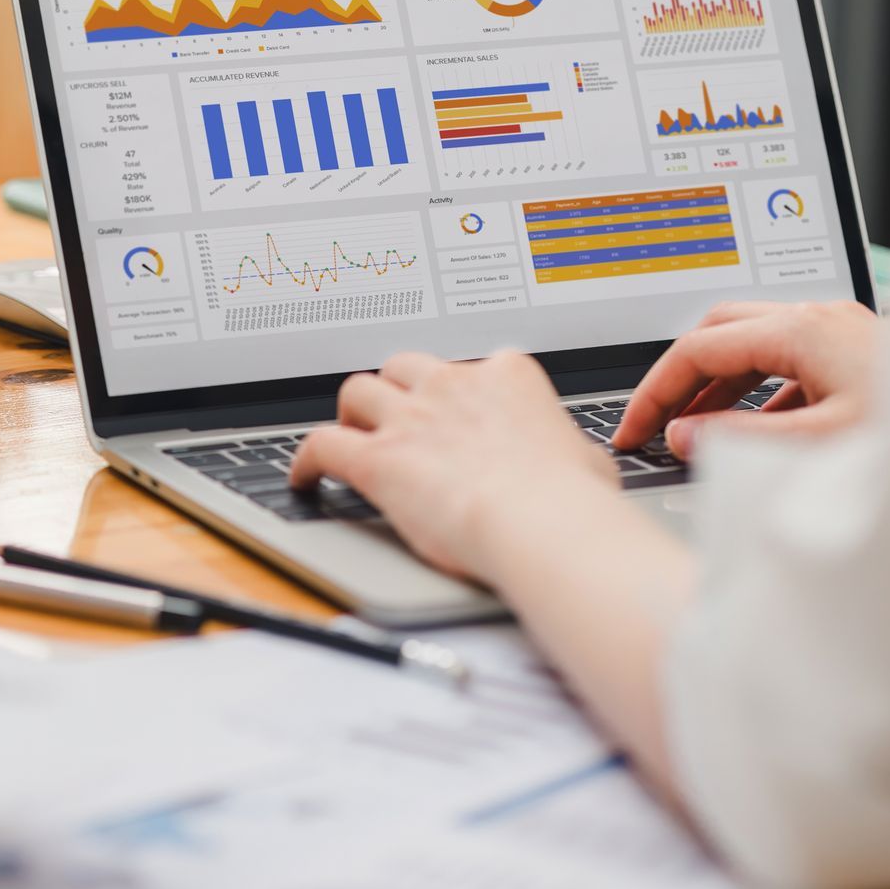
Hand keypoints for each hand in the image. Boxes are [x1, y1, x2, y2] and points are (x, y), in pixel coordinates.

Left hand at [290, 351, 617, 580]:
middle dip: (396, 389)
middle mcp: (453, 386)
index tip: (454, 411)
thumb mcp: (586, 459)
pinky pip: (322, 443)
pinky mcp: (377, 458)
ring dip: (352, 413)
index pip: (472, 368)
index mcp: (507, 377)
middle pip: (404, 367)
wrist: (542, 521)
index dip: (456, 393)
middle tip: (394, 416)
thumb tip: (576, 464)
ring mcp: (411, 418)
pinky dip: (306, 458)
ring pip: (358, 391)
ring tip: (350, 435)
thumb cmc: (570, 499)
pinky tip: (304, 476)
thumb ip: (566, 450)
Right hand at [611, 300, 880, 458]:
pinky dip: (756, 395)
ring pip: (752, 347)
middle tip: (654, 421)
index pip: (698, 350)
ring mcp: (839, 332)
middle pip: (719, 331)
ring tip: (693, 433)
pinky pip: (786, 365)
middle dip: (679, 376)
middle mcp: (819, 318)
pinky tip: (755, 432)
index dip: (654, 391)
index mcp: (802, 329)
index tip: (632, 429)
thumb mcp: (819, 443)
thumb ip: (741, 440)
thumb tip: (684, 437)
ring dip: (717, 388)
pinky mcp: (856, 354)